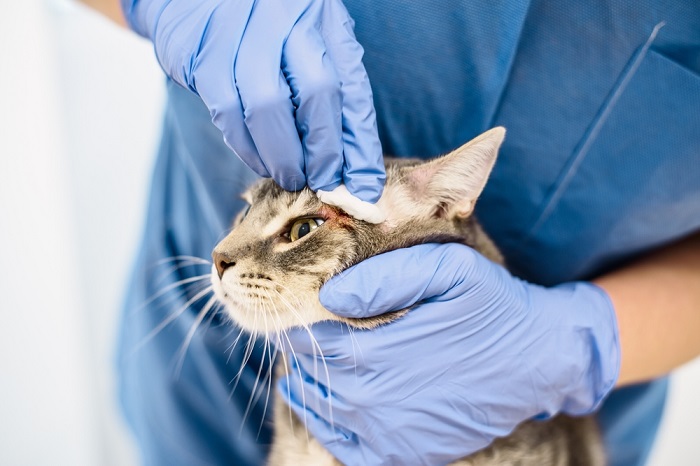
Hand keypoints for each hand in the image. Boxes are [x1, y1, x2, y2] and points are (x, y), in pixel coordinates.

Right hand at [121, 0, 384, 200]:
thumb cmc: (264, 31)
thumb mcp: (310, 49)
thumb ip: (334, 100)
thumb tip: (356, 172)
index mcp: (324, 18)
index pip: (353, 88)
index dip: (360, 146)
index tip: (364, 189)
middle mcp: (288, 18)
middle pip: (317, 93)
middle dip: (322, 152)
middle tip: (321, 182)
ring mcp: (243, 33)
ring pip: (268, 108)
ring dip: (283, 157)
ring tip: (290, 177)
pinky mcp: (204, 54)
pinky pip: (229, 113)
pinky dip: (247, 147)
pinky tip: (258, 158)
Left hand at [280, 243, 619, 464]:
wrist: (539, 359)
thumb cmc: (491, 306)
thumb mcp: (448, 269)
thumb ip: (386, 277)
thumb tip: (330, 296)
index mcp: (381, 352)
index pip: (313, 342)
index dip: (293, 327)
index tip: (286, 313)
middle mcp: (379, 400)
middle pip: (314, 377)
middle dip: (299, 355)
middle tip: (292, 335)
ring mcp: (393, 433)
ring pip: (324, 412)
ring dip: (306, 388)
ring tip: (302, 366)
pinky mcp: (408, 454)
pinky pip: (348, 451)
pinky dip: (326, 429)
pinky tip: (322, 408)